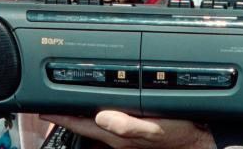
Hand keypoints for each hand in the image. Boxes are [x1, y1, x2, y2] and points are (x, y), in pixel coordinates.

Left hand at [41, 112, 215, 148]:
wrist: (201, 140)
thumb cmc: (181, 134)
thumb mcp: (156, 128)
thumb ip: (128, 124)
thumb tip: (101, 115)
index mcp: (118, 134)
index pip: (81, 124)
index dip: (60, 115)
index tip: (41, 109)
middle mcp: (118, 135)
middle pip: (84, 123)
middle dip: (66, 113)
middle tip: (48, 102)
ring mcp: (125, 134)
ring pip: (94, 123)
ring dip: (79, 113)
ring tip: (65, 103)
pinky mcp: (134, 131)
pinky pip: (108, 122)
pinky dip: (97, 113)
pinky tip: (97, 107)